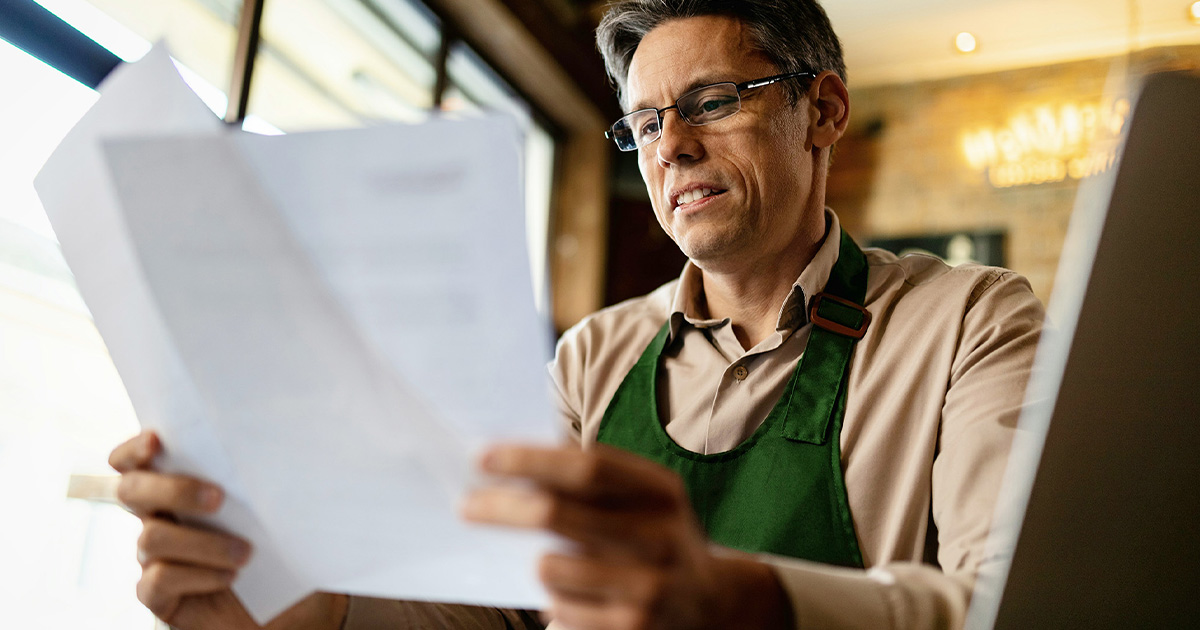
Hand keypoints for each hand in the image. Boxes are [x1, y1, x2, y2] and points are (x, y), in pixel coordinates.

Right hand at [110, 431, 346, 628]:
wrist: (285, 603)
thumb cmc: (278, 548)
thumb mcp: (274, 509)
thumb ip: (259, 480)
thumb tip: (275, 446)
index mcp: (176, 487)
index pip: (134, 462)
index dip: (134, 450)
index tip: (156, 441)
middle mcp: (157, 517)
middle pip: (133, 491)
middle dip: (173, 490)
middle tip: (219, 498)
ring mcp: (153, 557)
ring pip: (152, 537)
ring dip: (203, 542)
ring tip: (245, 552)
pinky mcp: (158, 595)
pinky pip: (158, 580)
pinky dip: (198, 575)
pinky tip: (230, 576)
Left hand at [462, 444, 792, 629]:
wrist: (711, 605)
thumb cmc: (655, 537)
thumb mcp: (644, 498)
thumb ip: (594, 478)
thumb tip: (514, 461)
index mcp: (661, 492)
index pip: (587, 467)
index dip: (530, 460)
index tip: (482, 458)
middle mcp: (660, 537)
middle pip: (557, 514)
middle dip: (501, 507)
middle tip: (466, 506)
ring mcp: (648, 587)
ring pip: (550, 568)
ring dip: (537, 562)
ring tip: (552, 561)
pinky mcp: (632, 628)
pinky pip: (560, 609)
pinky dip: (555, 600)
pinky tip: (577, 595)